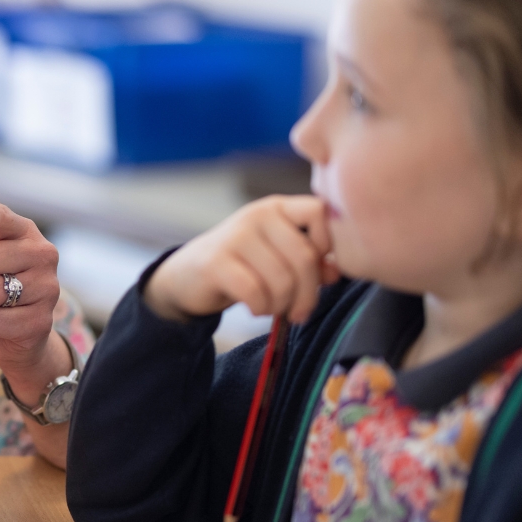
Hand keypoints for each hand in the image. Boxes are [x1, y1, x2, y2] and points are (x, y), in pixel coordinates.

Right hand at [145, 195, 339, 324]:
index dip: (327, 243)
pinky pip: (256, 292)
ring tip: (273, 309)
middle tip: (300, 312)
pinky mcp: (216, 261)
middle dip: (308, 293)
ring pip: (282, 279)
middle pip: (304, 256)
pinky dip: (261, 308)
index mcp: (277, 208)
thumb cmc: (241, 266)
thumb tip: (335, 272)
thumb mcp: (276, 258)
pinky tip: (255, 308)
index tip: (318, 268)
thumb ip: (308, 261)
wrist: (187, 276)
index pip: (319, 211)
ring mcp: (235, 235)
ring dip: (282, 305)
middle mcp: (257, 215)